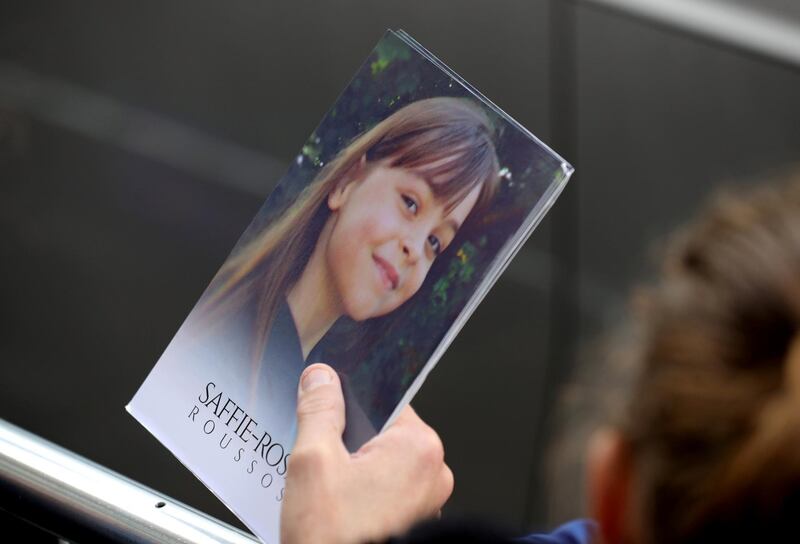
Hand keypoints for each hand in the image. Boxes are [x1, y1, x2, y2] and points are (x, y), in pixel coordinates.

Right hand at [280, 363, 453, 543]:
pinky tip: (336, 507)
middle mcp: (432, 473)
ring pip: (382, 464)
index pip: (384, 400)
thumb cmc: (335, 541)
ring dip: (353, 469)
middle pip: (382, 432)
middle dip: (347, 440)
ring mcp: (426, 502)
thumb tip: (322, 378)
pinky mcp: (413, 523)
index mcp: (418, 448)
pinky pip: (386, 491)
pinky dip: (362, 493)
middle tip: (320, 458)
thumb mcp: (313, 463)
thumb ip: (319, 411)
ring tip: (325, 489)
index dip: (348, 401)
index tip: (326, 406)